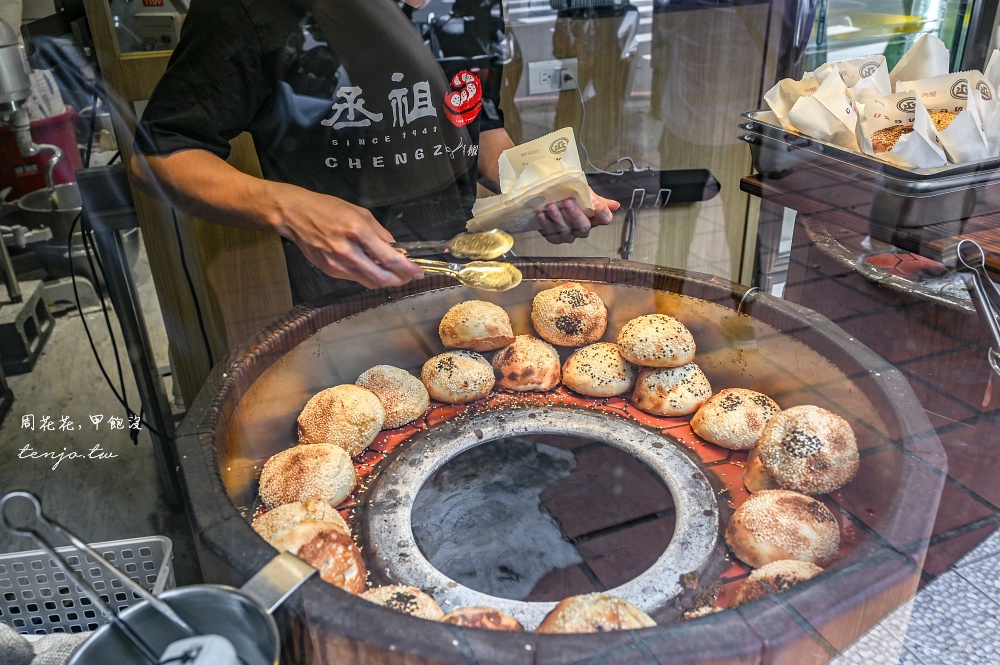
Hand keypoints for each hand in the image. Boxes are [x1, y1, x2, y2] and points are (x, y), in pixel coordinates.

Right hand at [273, 185, 423, 288]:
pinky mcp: (330, 270)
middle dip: (399, 280)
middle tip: (408, 277)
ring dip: (385, 280)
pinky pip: (355, 279)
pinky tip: (372, 269)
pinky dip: (368, 276)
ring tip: (393, 274)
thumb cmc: (327, 209)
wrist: (295, 215)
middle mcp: (348, 250)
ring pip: (369, 282)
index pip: (389, 258)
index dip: (407, 268)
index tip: (417, 270)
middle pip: (381, 277)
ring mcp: (337, 263)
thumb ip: (379, 232)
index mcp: (358, 231)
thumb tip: (395, 248)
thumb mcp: (359, 212)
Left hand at [536, 191, 619, 243]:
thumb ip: (596, 198)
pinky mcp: (554, 238)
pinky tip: (541, 214)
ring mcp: (569, 235)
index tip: (596, 204)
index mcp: (594, 217)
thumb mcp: (583, 192)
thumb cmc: (570, 196)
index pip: (605, 218)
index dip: (602, 213)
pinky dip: (545, 224)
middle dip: (575, 215)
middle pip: (583, 227)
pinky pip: (551, 234)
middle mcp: (583, 229)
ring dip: (558, 218)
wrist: (549, 199)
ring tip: (551, 206)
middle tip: (568, 202)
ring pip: (566, 231)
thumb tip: (616, 206)